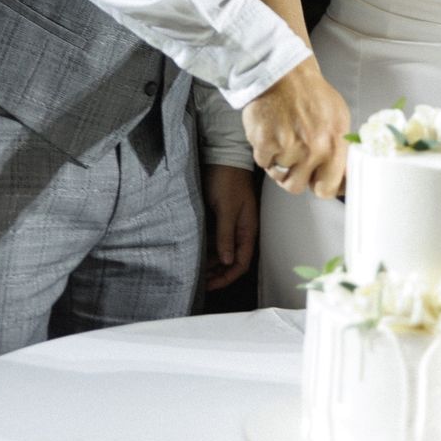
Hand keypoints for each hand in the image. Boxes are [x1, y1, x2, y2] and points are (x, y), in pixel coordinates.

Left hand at [202, 165, 257, 291]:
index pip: (241, 263)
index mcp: (247, 229)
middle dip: (217, 274)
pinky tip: (194, 253)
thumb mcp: (227, 208)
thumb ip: (226, 234)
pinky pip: (214, 240)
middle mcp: (240, 230)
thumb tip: (227, 261)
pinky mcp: (220, 217)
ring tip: (193, 271)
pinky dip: (206, 249)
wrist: (223, 155)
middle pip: (231, 261)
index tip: (209, 285)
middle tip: (197, 282)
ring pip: (222, 251)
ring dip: (210, 263)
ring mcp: (230, 224)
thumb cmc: (228, 179)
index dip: (226, 278)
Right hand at [241, 57, 349, 197]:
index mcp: (334, 143)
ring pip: (279, 176)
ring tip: (283, 140)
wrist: (284, 72)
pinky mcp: (265, 142)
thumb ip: (341, 151)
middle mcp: (313, 147)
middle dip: (296, 176)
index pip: (329, 188)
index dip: (320, 186)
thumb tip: (344, 179)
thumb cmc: (311, 94)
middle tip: (295, 158)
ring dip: (279, 164)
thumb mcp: (339, 119)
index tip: (317, 181)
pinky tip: (272, 134)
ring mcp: (288, 146)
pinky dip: (265, 152)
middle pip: (298, 187)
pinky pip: (263, 163)